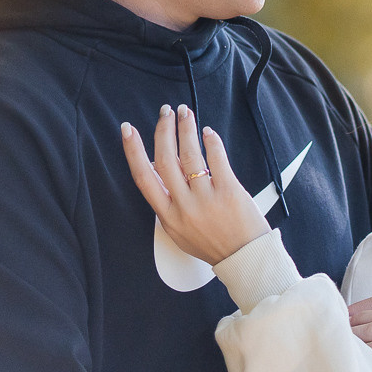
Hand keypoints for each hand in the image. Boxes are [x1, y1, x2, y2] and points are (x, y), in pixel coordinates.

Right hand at [120, 105, 269, 265]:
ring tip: (185, 113)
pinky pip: (217, 160)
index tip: (128, 130)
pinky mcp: (229, 192)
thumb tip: (160, 172)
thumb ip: (168, 205)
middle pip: (165, 159)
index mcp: (168, 216)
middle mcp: (184, 206)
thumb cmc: (213, 244)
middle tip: (165, 112)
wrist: (244, 259)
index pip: (143, 178)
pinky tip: (208, 132)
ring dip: (186, 129)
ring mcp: (206, 199)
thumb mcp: (179, 231)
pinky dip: (211, 142)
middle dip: (163, 130)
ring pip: (190, 155)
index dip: (133, 151)